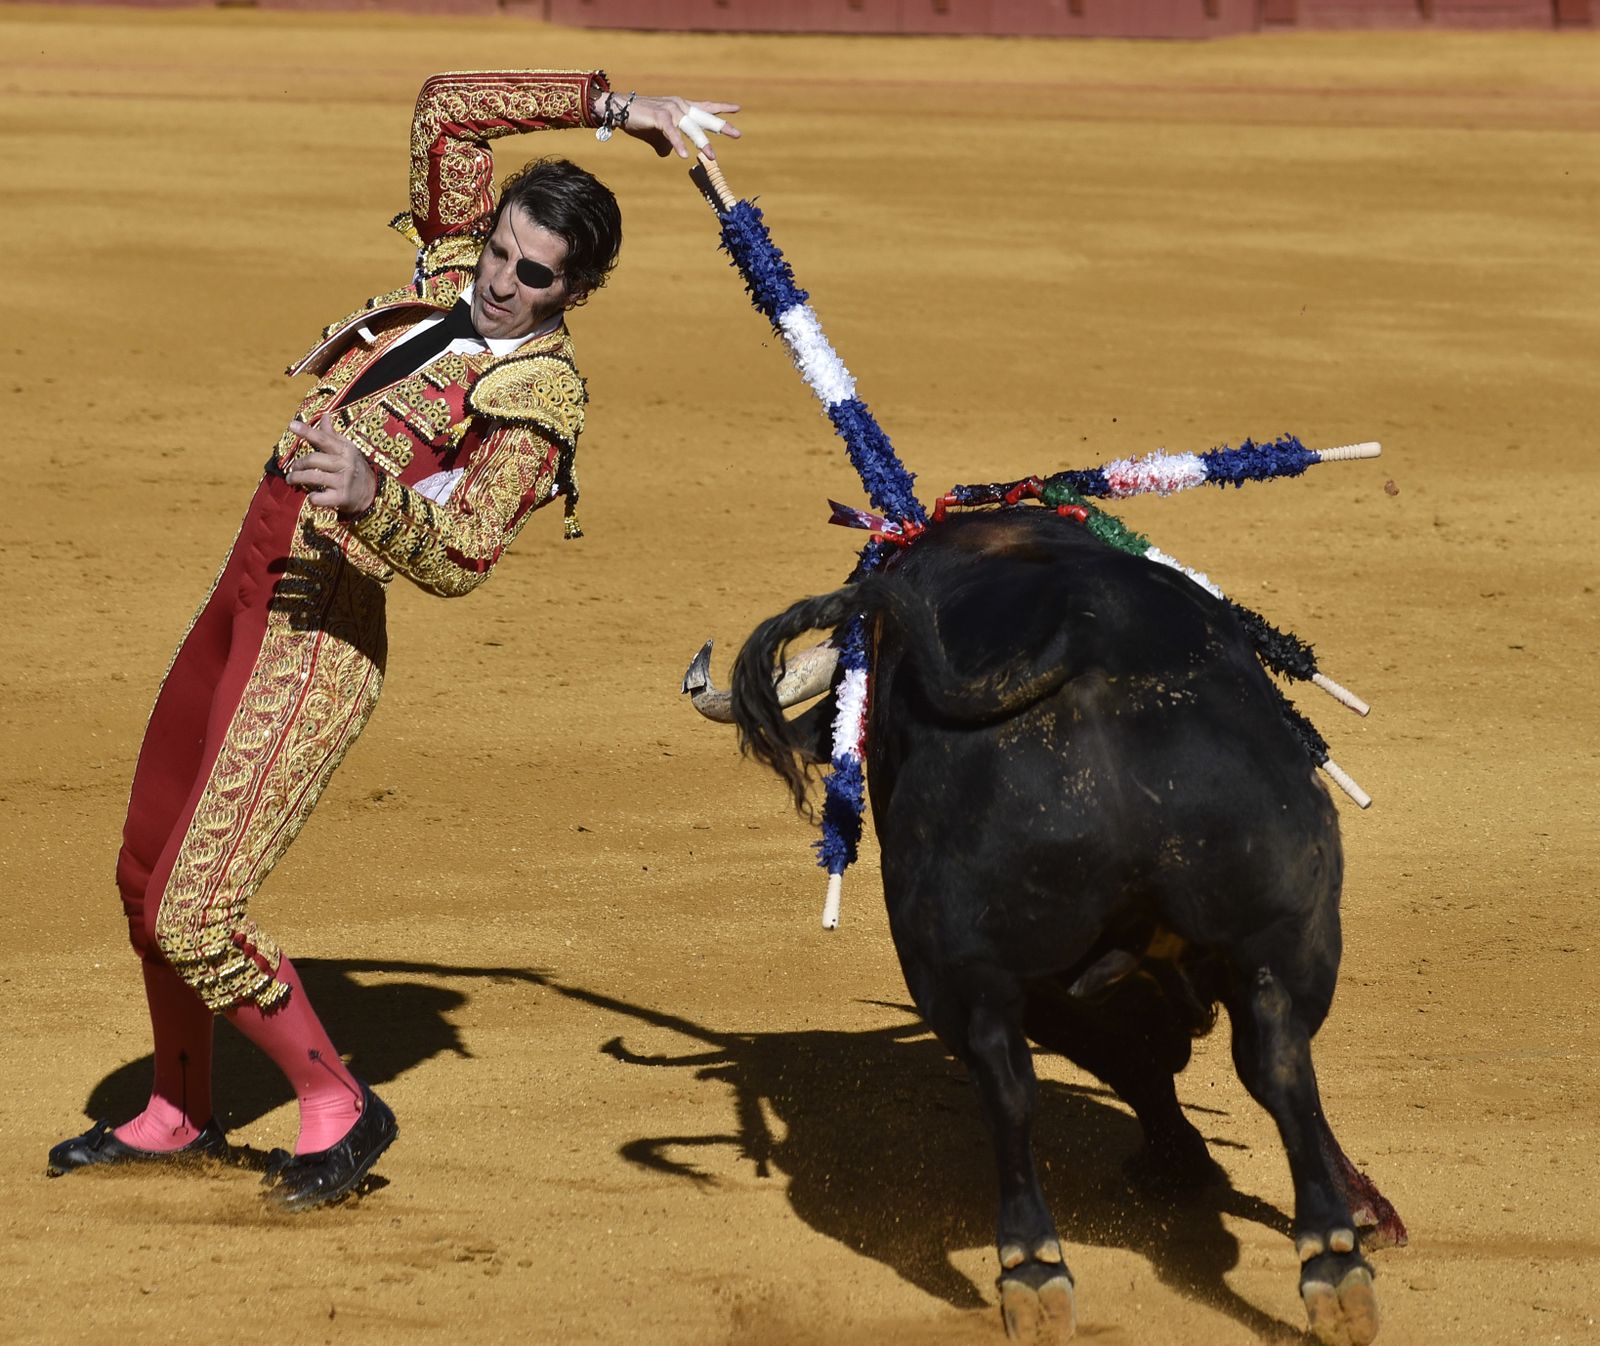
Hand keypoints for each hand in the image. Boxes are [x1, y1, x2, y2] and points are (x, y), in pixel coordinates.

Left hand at [286, 418, 377, 515]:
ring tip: (291, 479)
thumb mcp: (347, 449)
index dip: (307, 432)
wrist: (372, 493)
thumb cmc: (354, 467)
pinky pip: (319, 498)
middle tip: (293, 468)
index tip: (292, 425)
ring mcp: (343, 482)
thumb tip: (325, 416)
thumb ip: (332, 435)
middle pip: (313, 459)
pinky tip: (311, 496)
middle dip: (298, 464)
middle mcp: (345, 464)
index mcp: (345, 450)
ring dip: (297, 478)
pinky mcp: (341, 498)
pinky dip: (312, 497)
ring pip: (312, 477)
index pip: (323, 438)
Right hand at [599, 93, 741, 158]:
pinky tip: (684, 156)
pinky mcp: (660, 117)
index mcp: (682, 107)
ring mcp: (671, 110)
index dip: (721, 108)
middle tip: (738, 134)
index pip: (705, 107)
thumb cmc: (638, 120)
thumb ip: (667, 143)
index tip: (737, 109)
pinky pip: (672, 133)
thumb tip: (669, 153)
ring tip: (711, 156)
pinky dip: (678, 144)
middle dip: (722, 126)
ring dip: (702, 143)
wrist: (619, 109)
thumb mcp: (658, 134)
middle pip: (705, 117)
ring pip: (691, 128)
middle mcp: (680, 106)